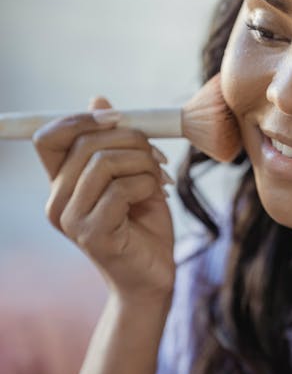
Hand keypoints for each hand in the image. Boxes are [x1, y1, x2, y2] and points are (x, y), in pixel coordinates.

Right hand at [32, 95, 175, 306]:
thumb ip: (114, 141)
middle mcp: (57, 201)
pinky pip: (120, 189)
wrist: (154, 276)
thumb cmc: (143, 224)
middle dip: (130, 139)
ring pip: (104, 163)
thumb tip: (98, 98)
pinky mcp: (91, 234)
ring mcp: (70, 219)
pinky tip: (156, 197)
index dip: (80, 119)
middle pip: (84, 143)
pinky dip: (147, 185)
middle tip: (157, 155)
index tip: (117, 118)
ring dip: (143, 162)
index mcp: (62, 183)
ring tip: (159, 178)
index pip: (49, 137)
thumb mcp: (132, 172)